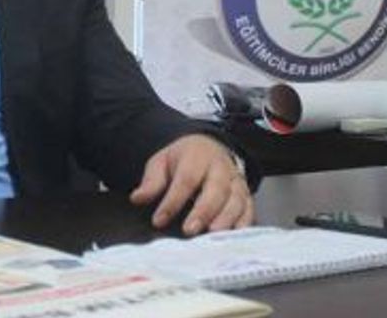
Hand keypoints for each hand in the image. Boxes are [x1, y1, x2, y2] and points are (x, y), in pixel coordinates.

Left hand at [128, 134, 252, 235]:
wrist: (208, 148)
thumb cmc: (183, 159)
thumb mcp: (161, 162)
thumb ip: (151, 181)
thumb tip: (137, 198)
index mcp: (197, 156)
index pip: (185, 179)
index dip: (173, 201)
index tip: (159, 220)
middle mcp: (221, 168)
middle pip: (216, 190)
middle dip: (203, 212)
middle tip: (190, 230)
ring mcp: (236, 181)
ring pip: (236, 200)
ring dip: (225, 220)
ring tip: (212, 237)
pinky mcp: (246, 195)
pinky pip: (249, 209)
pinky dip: (243, 224)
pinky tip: (233, 238)